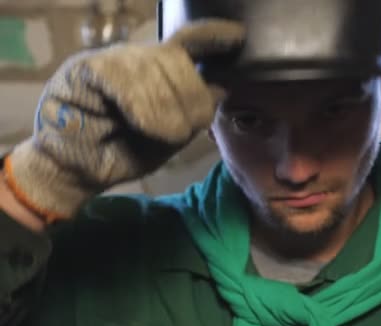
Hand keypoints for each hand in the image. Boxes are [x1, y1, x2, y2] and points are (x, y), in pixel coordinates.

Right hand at [3, 19, 244, 221]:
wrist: (79, 171)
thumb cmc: (125, 151)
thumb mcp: (172, 135)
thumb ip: (196, 111)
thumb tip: (222, 87)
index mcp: (159, 70)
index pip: (189, 41)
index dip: (213, 36)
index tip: (238, 38)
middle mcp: (138, 57)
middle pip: (178, 59)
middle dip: (192, 98)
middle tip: (184, 131)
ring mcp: (111, 59)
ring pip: (155, 68)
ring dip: (167, 110)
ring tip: (164, 135)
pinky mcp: (85, 68)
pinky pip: (125, 79)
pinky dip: (142, 108)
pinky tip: (142, 125)